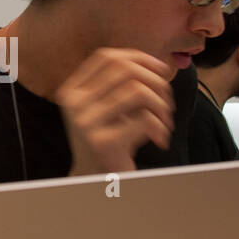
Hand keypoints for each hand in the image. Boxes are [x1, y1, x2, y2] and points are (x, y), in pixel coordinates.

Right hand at [56, 48, 174, 175]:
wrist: (97, 181)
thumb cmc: (110, 140)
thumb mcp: (108, 107)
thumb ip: (122, 84)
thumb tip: (160, 66)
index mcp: (71, 91)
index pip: (105, 57)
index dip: (138, 57)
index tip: (160, 70)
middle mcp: (74, 104)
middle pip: (125, 70)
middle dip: (156, 81)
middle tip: (167, 101)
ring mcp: (86, 123)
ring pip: (138, 92)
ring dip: (162, 105)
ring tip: (166, 121)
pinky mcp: (103, 143)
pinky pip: (145, 120)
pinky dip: (161, 128)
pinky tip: (160, 140)